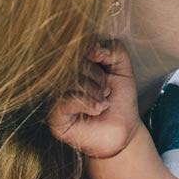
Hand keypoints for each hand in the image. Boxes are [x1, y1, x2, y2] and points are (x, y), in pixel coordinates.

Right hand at [47, 42, 140, 158]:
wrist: (123, 131)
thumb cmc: (120, 100)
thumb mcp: (124, 69)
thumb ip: (115, 50)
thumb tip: (94, 48)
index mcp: (76, 65)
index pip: (82, 47)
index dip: (99, 54)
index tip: (110, 71)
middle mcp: (63, 78)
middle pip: (78, 63)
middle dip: (99, 77)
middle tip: (107, 92)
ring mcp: (57, 95)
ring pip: (73, 81)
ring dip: (96, 92)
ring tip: (104, 103)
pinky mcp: (55, 115)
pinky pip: (66, 100)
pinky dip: (87, 103)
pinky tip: (98, 109)